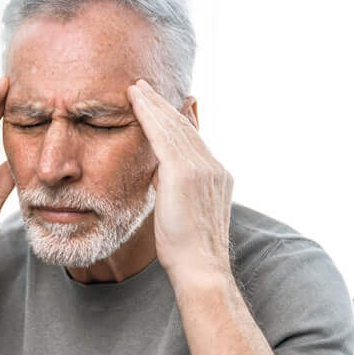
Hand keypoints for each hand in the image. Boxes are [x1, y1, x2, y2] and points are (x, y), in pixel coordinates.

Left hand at [126, 78, 233, 280]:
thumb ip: (175, 189)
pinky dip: (149, 115)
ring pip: (174, 126)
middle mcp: (213, 167)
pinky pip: (163, 135)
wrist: (200, 268)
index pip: (194, 140)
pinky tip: (137, 101)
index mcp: (217, 177)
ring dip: (153, 104)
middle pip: (185, 127)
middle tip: (146, 86)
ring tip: (137, 87)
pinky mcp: (184, 172)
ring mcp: (202, 168)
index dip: (178, 120)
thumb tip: (160, 176)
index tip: (167, 105)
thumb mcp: (183, 214)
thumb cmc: (187, 252)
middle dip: (164, 106)